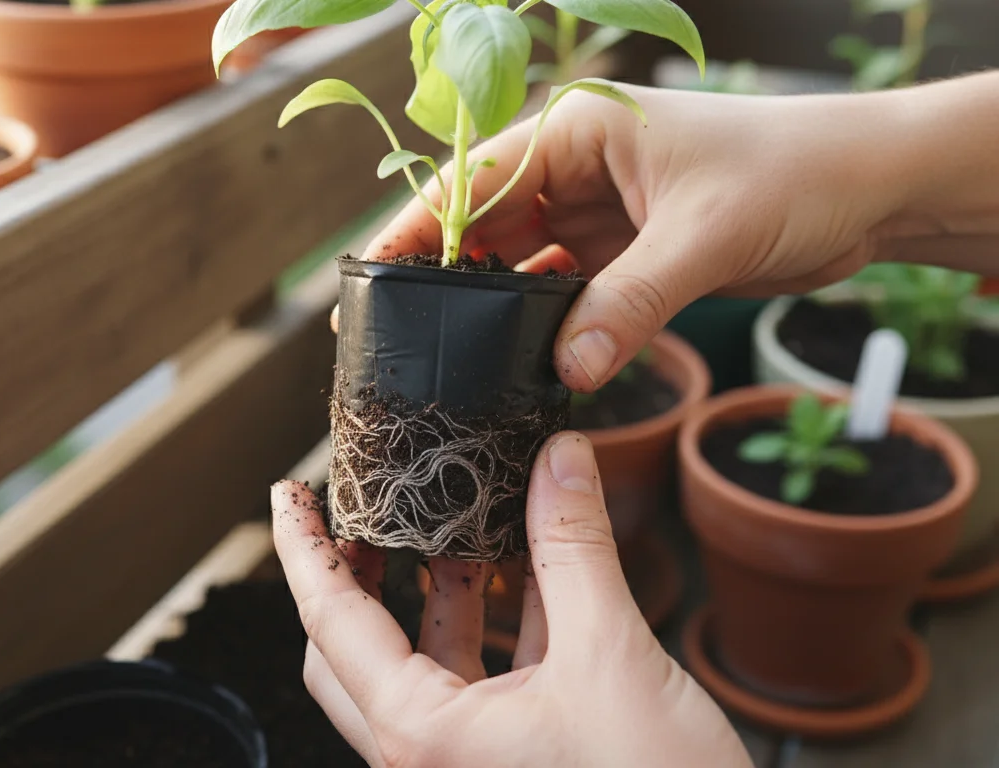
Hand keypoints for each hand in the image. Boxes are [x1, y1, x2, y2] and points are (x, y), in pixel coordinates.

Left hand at [271, 433, 752, 767]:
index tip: (287, 495)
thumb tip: (560, 459)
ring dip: (435, 594)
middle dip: (355, 575)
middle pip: (350, 650)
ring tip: (454, 523)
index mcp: (419, 736)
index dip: (302, 548)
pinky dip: (492, 627)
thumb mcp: (612, 656)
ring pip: (419, 666)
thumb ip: (576, 549)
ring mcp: (462, 766)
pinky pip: (476, 685)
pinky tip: (524, 576)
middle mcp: (424, 758)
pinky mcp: (505, 765)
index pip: (330, 621)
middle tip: (362, 511)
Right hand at [350, 74, 998, 392]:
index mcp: (574, 132)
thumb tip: (569, 373)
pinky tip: (521, 367)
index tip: (370, 282)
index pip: (470, 181)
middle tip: (401, 343)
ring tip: (450, 364)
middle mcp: (572, 170)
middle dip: (444, 283)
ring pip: (519, 269)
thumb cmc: (791, 172)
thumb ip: (630, 304)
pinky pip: (564, 296)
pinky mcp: (622, 256)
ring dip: (494, 314)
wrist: (867, 189)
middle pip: (482, 229)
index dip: (416, 231)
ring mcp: (595, 214)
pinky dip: (544, 331)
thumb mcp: (703, 236)